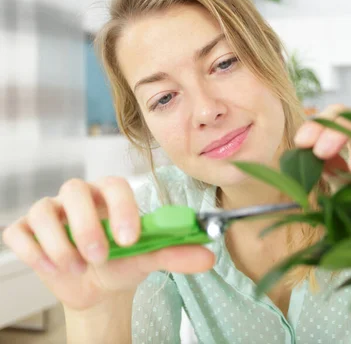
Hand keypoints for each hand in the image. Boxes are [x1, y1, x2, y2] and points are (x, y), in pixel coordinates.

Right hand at [2, 176, 214, 311]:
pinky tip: (52, 267)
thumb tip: (209, 257)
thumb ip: (176, 254)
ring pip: (43, 211)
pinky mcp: (27, 231)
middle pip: (74, 190)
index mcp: (111, 195)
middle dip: (86, 226)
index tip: (130, 239)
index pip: (114, 185)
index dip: (121, 207)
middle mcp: (79, 197)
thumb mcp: (149, 258)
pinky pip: (20, 231)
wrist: (99, 288)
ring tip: (78, 268)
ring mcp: (51, 212)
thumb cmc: (123, 263)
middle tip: (99, 256)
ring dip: (59, 243)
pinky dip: (34, 250)